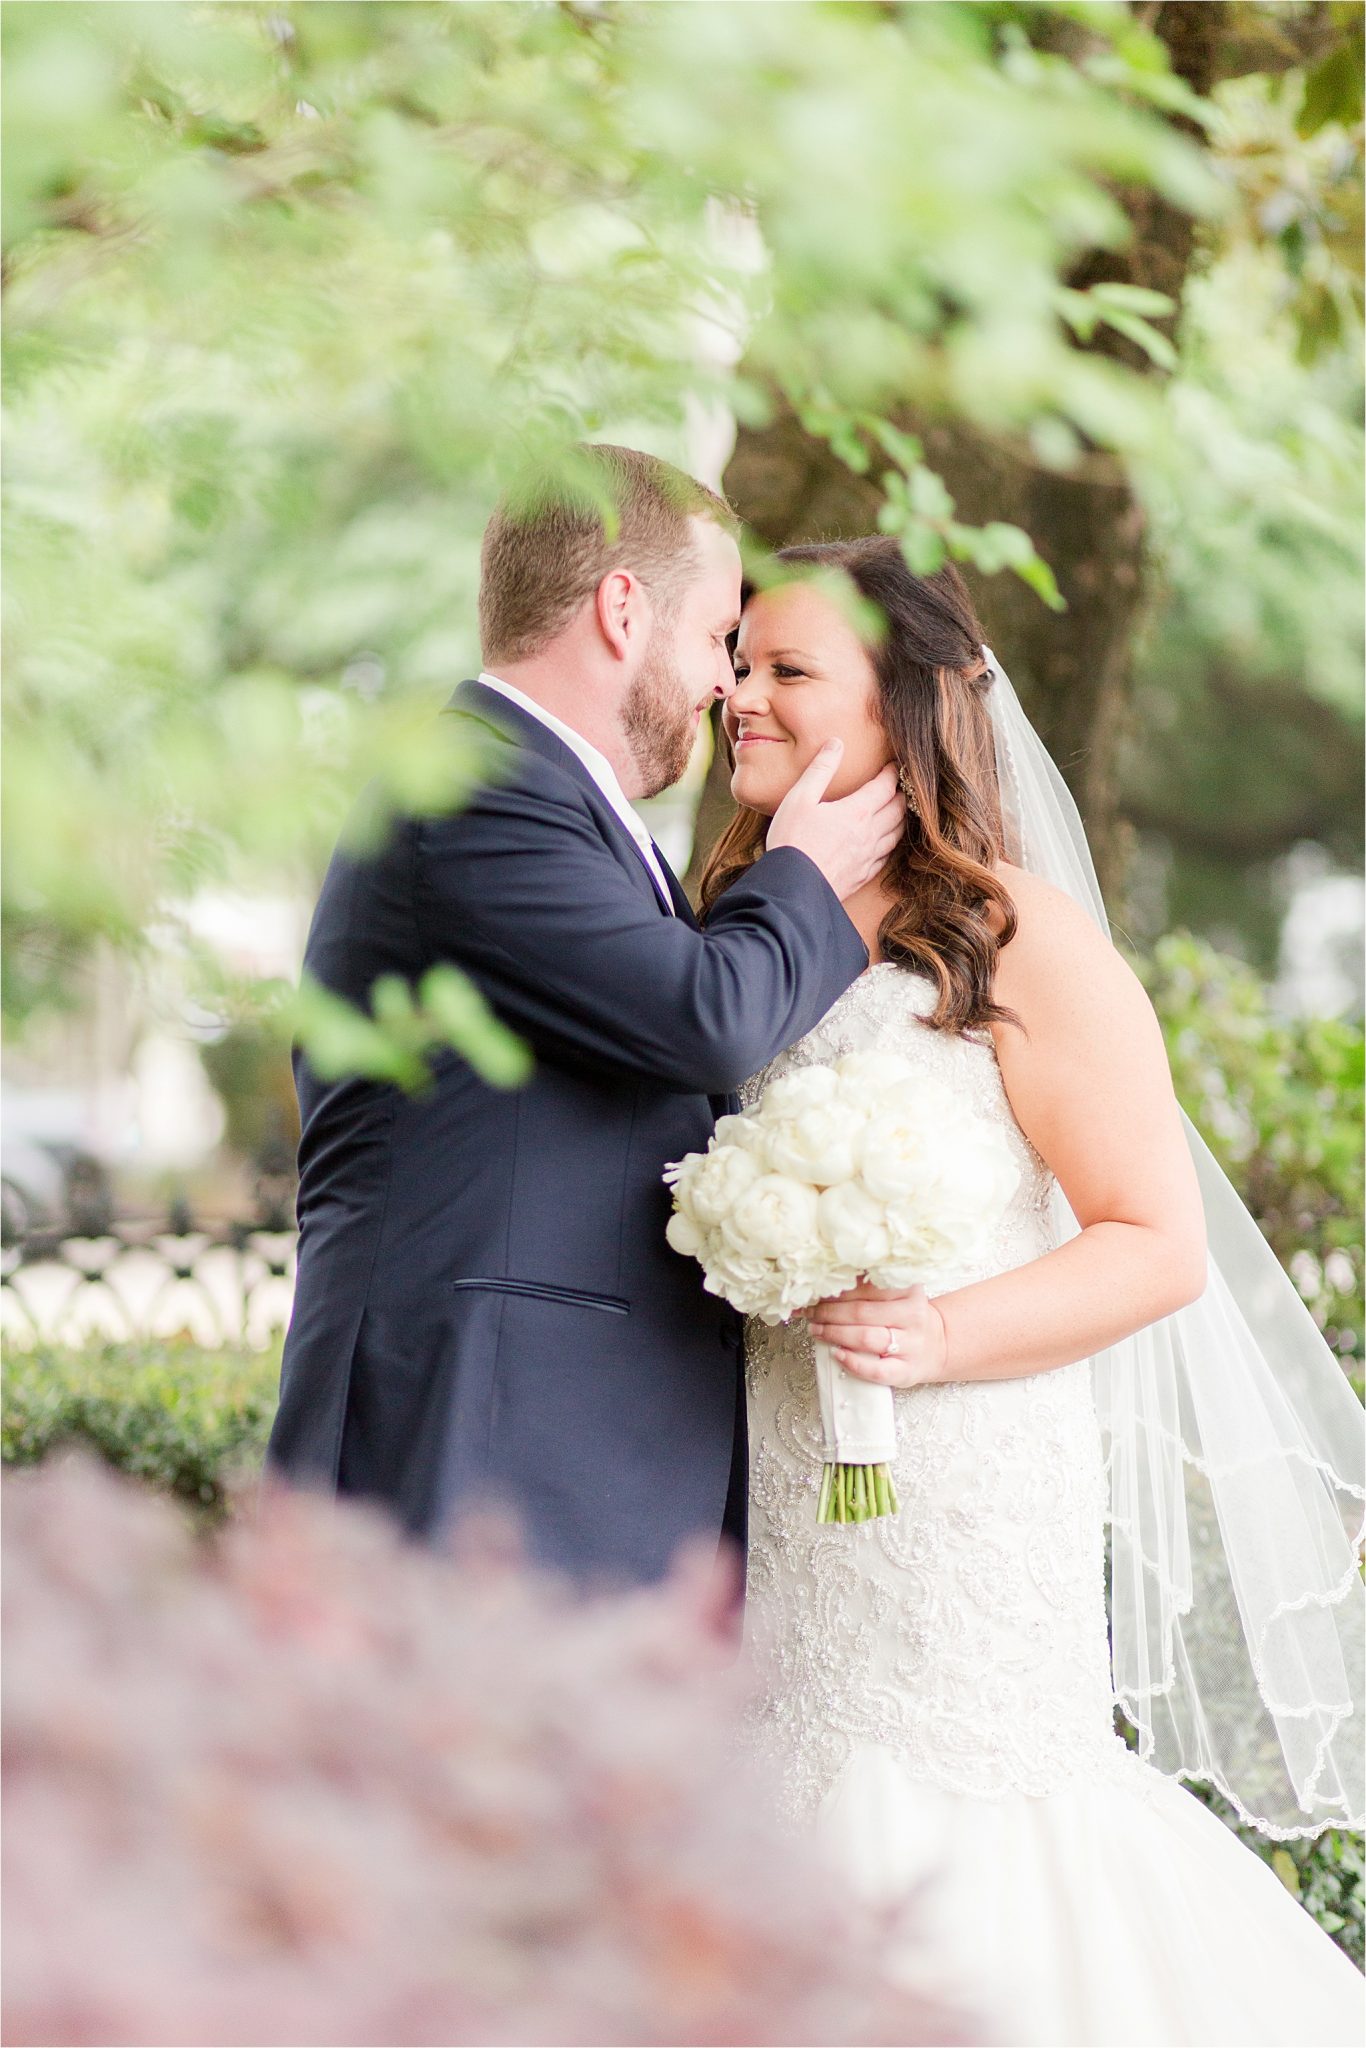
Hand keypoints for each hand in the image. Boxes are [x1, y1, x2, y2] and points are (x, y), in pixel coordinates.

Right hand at [767, 742, 905, 902]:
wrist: (792, 888)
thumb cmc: (792, 841)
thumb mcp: (800, 797)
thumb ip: (820, 769)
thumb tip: (836, 744)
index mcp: (857, 811)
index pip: (885, 786)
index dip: (893, 772)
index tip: (895, 763)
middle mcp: (869, 834)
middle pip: (897, 809)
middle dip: (901, 793)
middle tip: (901, 784)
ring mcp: (868, 857)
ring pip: (896, 834)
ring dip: (901, 818)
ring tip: (899, 809)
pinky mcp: (862, 876)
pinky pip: (886, 857)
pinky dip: (891, 844)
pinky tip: (886, 843)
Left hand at [807, 1280, 947, 1388]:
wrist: (938, 1345)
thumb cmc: (907, 1317)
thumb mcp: (897, 1295)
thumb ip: (870, 1287)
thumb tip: (826, 1283)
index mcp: (909, 1292)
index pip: (866, 1287)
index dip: (836, 1290)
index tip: (815, 1291)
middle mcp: (912, 1316)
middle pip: (862, 1312)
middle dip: (829, 1312)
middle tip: (810, 1312)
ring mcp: (911, 1346)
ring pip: (867, 1338)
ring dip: (835, 1334)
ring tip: (817, 1330)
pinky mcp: (906, 1371)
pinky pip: (877, 1370)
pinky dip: (853, 1363)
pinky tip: (837, 1355)